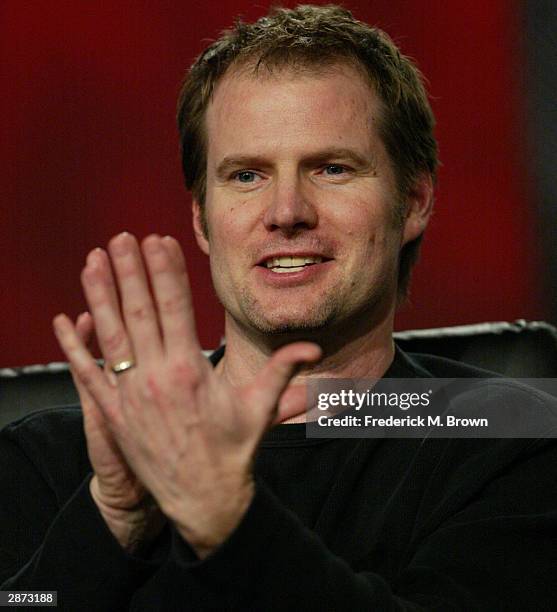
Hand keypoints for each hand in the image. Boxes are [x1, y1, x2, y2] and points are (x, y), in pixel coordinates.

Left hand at [53, 232, 320, 557]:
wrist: (203, 500)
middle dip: (130, 269)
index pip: (175, 307)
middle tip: (122, 237)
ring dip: (100, 294)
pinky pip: (88, 373)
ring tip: (94, 260)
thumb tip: (312, 349)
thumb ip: (282, 371)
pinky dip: (74, 345)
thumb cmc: (233, 452)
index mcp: (191, 370)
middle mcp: (156, 377)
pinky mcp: (113, 413)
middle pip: (139, 310)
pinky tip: (63, 321)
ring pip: (111, 333)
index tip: (158, 242)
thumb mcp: (260, 408)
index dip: (165, 271)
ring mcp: (130, 394)